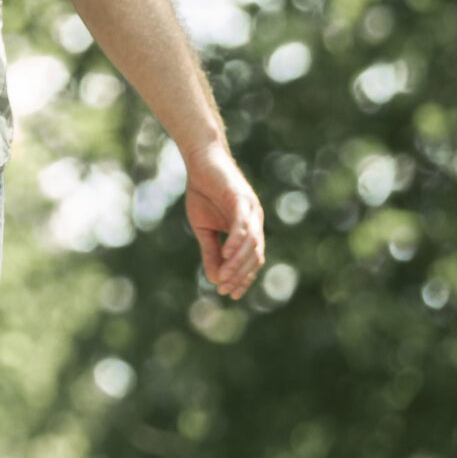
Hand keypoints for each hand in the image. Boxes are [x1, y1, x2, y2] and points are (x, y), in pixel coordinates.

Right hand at [182, 143, 264, 298]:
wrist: (201, 163)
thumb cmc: (203, 193)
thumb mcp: (203, 229)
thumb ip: (210, 252)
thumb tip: (214, 278)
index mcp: (249, 229)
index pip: (252, 259)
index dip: (243, 278)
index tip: (230, 294)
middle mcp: (255, 221)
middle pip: (255, 255)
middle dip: (241, 275)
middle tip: (226, 289)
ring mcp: (251, 210)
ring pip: (251, 243)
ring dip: (238, 263)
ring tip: (224, 277)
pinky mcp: (241, 199)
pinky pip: (242, 225)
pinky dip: (236, 241)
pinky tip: (226, 254)